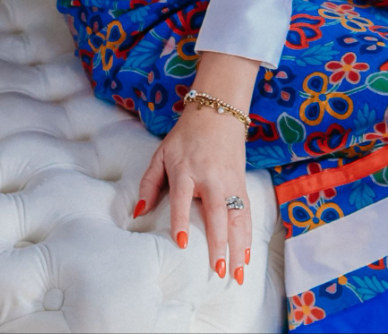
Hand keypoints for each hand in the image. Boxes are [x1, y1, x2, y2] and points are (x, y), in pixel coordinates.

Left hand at [134, 102, 251, 282]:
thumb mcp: (161, 153)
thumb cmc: (185, 137)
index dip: (182, 220)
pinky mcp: (241, 184)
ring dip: (239, 247)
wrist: (217, 112)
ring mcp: (229, 182)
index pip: (182, 197)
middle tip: (219, 269)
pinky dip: (249, 236)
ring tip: (237, 274)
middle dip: (218, 242)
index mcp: (186, 169)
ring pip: (238, 218)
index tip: (182, 243)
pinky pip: (247, 214)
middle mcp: (210, 177)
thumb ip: (149, 183)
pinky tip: (247, 257)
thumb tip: (138, 213)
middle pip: (217, 212)